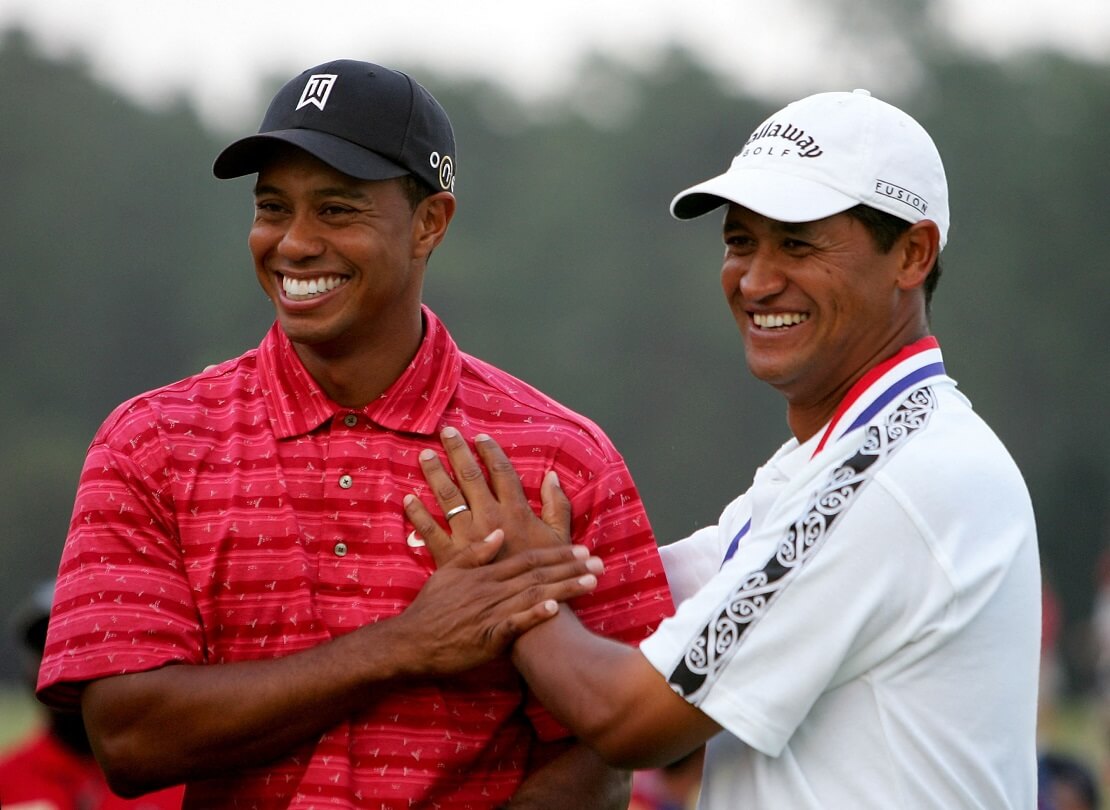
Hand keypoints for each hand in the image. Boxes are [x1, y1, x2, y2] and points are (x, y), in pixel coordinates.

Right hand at [390, 527, 602, 674]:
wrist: (412, 641)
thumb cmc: (431, 608)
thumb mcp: (448, 571)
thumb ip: (476, 551)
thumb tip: (499, 532)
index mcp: (486, 573)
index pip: (528, 558)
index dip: (557, 553)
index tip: (582, 548)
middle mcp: (492, 589)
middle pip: (538, 574)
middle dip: (571, 567)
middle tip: (599, 562)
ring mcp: (491, 612)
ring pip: (534, 595)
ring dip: (564, 588)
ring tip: (591, 582)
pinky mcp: (488, 637)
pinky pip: (515, 624)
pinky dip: (535, 615)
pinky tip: (556, 609)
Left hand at [403, 427, 573, 564]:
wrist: (528, 611)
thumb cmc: (548, 575)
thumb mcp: (561, 538)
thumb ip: (558, 505)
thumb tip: (551, 476)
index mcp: (515, 511)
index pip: (501, 472)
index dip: (490, 452)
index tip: (480, 438)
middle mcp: (489, 517)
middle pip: (470, 477)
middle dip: (458, 452)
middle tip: (447, 433)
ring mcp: (468, 536)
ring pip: (448, 497)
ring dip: (435, 474)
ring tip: (425, 456)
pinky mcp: (451, 557)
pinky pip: (429, 531)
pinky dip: (417, 514)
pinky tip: (408, 498)